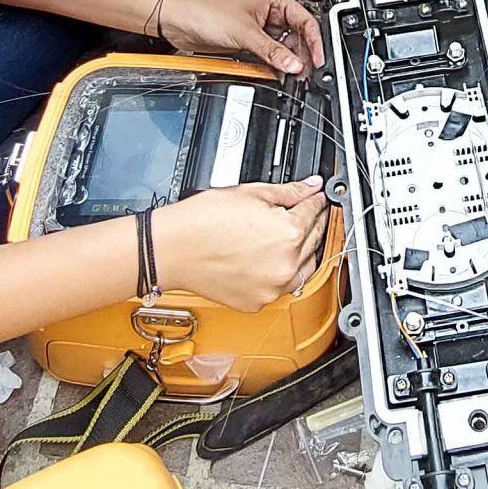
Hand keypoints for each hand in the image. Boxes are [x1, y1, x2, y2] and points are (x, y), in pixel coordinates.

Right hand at [153, 178, 329, 309]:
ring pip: (304, 266)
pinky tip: (269, 257)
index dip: (315, 198)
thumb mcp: (250, 193)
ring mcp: (273, 287)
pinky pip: (282, 286)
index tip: (314, 195)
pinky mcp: (259, 302)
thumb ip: (289, 191)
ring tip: (283, 235)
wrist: (172, 249)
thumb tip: (310, 186)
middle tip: (302, 211)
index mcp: (288, 234)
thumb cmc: (202, 221)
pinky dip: (281, 272)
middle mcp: (286, 265)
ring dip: (302, 250)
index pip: (315, 211)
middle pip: (314, 238)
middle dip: (311, 221)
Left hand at [158, 0, 324, 72]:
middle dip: (300, 55)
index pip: (304, 20)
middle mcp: (269, 12)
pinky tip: (277, 73)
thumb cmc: (206, 12)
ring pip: (282, 48)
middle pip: (295, 36)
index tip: (317, 59)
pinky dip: (273, 64)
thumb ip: (272, 51)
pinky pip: (268, 55)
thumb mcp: (246, 33)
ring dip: (287, 61)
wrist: (179, 21)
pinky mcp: (249, 41)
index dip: (313, 40)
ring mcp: (259, 28)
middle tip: (304, 72)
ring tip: (291, 76)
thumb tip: (295, 64)